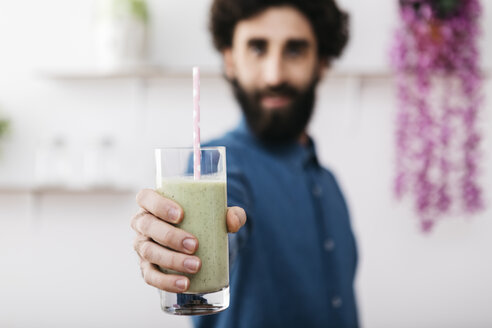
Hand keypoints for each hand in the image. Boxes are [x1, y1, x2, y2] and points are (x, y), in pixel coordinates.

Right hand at [131, 189, 246, 292]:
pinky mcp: (146, 267)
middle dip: (170, 236)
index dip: (158, 205)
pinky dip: (166, 281)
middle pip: (147, 226)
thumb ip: (231, 213)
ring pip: (149, 252)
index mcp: (152, 203)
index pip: (146, 198)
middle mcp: (142, 223)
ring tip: (196, 265)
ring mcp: (142, 245)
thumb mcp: (216, 213)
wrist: (198, 243)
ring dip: (171, 260)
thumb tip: (233, 220)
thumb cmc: (201, 221)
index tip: (181, 215)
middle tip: (194, 245)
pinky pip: (151, 276)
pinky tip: (184, 283)